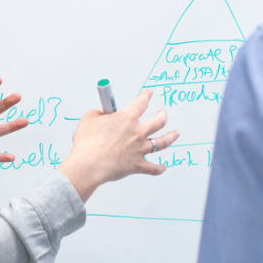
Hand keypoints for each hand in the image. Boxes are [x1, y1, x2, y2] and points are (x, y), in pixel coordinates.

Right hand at [57, 89, 179, 201]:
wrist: (89, 164)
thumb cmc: (87, 142)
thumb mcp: (89, 118)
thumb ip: (99, 113)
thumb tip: (103, 114)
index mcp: (127, 118)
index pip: (141, 103)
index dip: (146, 96)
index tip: (149, 93)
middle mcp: (137, 132)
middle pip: (158, 121)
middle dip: (162, 115)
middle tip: (163, 113)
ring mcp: (139, 150)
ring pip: (161, 142)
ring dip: (170, 137)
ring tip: (175, 134)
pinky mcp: (136, 166)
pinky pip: (152, 168)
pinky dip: (158, 169)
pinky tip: (163, 168)